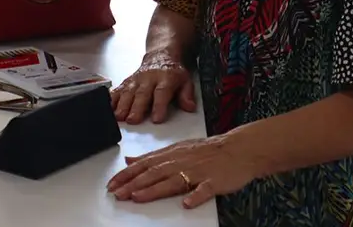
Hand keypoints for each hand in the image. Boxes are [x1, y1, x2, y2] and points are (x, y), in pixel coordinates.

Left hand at [106, 135, 259, 208]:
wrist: (240, 149)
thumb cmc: (210, 150)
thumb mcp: (178, 148)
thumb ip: (153, 156)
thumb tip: (130, 160)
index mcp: (173, 154)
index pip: (145, 164)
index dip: (127, 174)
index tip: (112, 184)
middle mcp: (182, 162)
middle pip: (154, 173)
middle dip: (133, 184)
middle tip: (117, 194)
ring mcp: (198, 171)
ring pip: (173, 181)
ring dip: (154, 190)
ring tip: (138, 197)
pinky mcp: (214, 181)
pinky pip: (204, 189)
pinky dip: (195, 196)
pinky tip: (187, 203)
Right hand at [110, 52, 196, 123]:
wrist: (160, 55)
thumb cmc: (172, 72)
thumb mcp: (186, 81)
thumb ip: (186, 95)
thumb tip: (189, 107)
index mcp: (166, 79)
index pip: (162, 93)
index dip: (159, 106)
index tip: (156, 118)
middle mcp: (149, 79)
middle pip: (142, 94)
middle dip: (136, 107)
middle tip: (133, 120)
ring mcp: (136, 80)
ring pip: (128, 92)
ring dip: (122, 105)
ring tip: (119, 117)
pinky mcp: (127, 81)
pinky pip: (118, 89)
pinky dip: (112, 98)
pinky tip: (108, 107)